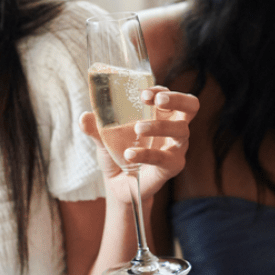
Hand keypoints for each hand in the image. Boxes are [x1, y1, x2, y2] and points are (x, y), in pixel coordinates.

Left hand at [79, 86, 198, 202]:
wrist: (119, 185)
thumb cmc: (117, 153)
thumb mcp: (103, 138)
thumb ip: (95, 127)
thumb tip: (84, 116)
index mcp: (160, 113)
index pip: (167, 94)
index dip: (159, 90)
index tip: (143, 93)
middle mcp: (173, 126)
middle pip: (190, 105)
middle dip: (177, 98)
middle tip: (158, 100)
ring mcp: (176, 146)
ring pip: (181, 130)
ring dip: (159, 125)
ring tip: (138, 128)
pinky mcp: (172, 166)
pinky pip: (165, 157)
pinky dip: (147, 154)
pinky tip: (129, 154)